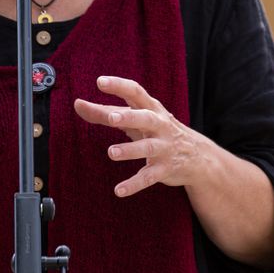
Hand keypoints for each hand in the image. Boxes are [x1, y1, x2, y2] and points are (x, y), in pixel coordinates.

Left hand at [73, 75, 204, 197]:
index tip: (100, 82)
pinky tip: (119, 190)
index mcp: (151, 108)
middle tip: (111, 118)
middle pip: (145, 118)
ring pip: (147, 148)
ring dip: (130, 150)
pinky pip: (149, 177)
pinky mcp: (164, 169)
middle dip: (129, 117)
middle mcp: (159, 125)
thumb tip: (77, 104)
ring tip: (111, 152)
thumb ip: (105, 112)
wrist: (196, 155)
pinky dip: (134, 184)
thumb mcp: (135, 118)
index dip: (119, 86)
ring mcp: (163, 147)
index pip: (135, 92)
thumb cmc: (156, 129)